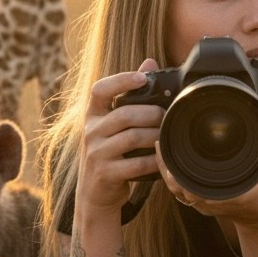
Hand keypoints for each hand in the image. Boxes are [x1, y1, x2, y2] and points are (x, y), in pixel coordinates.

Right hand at [77, 59, 164, 217]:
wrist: (95, 194)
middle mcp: (90, 131)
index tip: (143, 78)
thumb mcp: (112, 124)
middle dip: (151, 114)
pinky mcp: (105, 173)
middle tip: (166, 117)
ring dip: (155, 136)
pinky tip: (162, 159)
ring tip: (166, 136)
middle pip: (125, 114)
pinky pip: (136, 163)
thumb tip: (149, 62)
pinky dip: (154, 161)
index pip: (100, 90)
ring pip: (132, 137)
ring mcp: (96, 153)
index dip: (121, 80)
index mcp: (92, 115)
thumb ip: (129, 95)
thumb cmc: (110, 153)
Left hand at [156, 109, 257, 230]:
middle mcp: (212, 201)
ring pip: (176, 189)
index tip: (173, 151)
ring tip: (160, 145)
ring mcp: (204, 204)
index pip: (196, 187)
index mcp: (228, 195)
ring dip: (166, 169)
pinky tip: (167, 159)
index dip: (180, 172)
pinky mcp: (200, 203)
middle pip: (178, 186)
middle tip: (162, 139)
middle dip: (167, 164)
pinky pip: (179, 191)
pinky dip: (171, 176)